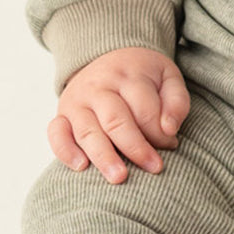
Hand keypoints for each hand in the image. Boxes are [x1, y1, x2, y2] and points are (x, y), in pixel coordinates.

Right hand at [48, 47, 190, 184]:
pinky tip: (81, 167)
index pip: (144, 109)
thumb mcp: (167, 77)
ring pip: (87, 131)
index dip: (159, 132)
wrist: (108, 56)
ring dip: (103, 156)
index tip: (171, 145)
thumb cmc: (143, 75)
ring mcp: (77, 101)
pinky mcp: (62, 114)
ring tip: (119, 177)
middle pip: (116, 120)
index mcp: (128, 75)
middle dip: (135, 148)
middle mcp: (99, 87)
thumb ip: (176, 102)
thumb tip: (169, 129)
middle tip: (154, 167)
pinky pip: (56, 133)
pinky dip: (65, 151)